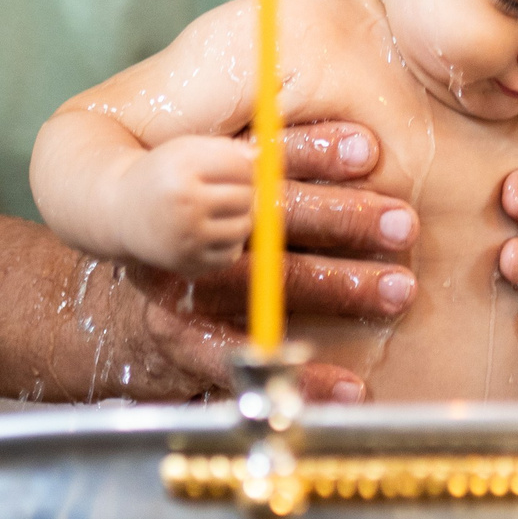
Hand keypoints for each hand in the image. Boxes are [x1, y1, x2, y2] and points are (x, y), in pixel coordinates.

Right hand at [108, 136, 254, 272]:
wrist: (120, 212)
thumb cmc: (162, 175)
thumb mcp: (185, 150)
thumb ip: (226, 149)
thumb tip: (263, 158)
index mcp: (183, 168)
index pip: (242, 166)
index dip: (247, 166)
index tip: (236, 168)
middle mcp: (184, 203)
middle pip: (246, 197)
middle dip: (246, 192)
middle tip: (230, 190)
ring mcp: (187, 236)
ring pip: (245, 226)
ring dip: (242, 218)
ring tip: (222, 210)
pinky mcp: (189, 262)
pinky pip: (232, 254)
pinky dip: (229, 243)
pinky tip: (210, 232)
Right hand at [138, 121, 423, 400]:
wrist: (113, 271)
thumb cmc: (194, 211)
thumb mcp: (219, 167)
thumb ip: (273, 151)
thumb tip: (361, 134)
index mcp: (204, 175)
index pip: (262, 156)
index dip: (314, 150)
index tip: (369, 150)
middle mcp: (194, 227)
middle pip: (273, 217)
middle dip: (344, 218)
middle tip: (404, 224)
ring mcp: (185, 284)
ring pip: (267, 285)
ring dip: (338, 287)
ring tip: (398, 289)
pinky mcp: (182, 339)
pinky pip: (245, 358)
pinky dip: (302, 376)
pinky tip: (349, 384)